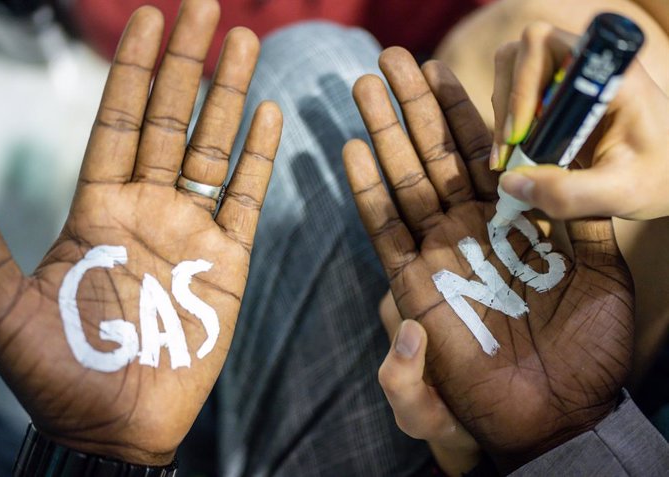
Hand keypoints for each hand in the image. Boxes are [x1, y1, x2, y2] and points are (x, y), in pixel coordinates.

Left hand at [0, 0, 281, 464]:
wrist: (120, 426)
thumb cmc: (62, 375)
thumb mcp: (5, 311)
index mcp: (96, 210)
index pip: (117, 120)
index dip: (132, 69)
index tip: (148, 19)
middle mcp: (146, 209)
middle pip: (169, 120)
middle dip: (186, 63)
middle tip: (205, 8)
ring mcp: (192, 232)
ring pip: (213, 149)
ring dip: (230, 97)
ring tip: (245, 44)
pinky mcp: (230, 263)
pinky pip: (247, 199)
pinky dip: (261, 158)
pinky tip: (271, 116)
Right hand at [343, 47, 632, 469]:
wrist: (551, 414)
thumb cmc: (588, 350)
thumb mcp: (601, 270)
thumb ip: (580, 214)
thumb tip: (564, 160)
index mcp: (512, 221)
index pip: (481, 152)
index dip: (459, 110)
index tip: (440, 69)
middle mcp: (468, 229)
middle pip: (433, 156)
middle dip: (411, 106)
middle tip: (387, 59)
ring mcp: (438, 253)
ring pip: (405, 181)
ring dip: (384, 133)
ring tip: (364, 85)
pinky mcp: (412, 285)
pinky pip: (384, 230)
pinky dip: (368, 191)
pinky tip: (354, 148)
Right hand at [490, 22, 668, 219]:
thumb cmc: (657, 176)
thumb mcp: (619, 193)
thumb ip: (567, 194)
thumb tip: (511, 183)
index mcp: (610, 74)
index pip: (546, 46)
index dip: (523, 87)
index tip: (521, 137)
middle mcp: (586, 64)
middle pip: (523, 53)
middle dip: (508, 104)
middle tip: (511, 151)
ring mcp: (569, 76)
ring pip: (511, 69)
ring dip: (504, 113)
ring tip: (512, 155)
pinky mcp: (556, 93)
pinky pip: (515, 91)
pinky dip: (507, 122)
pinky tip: (518, 153)